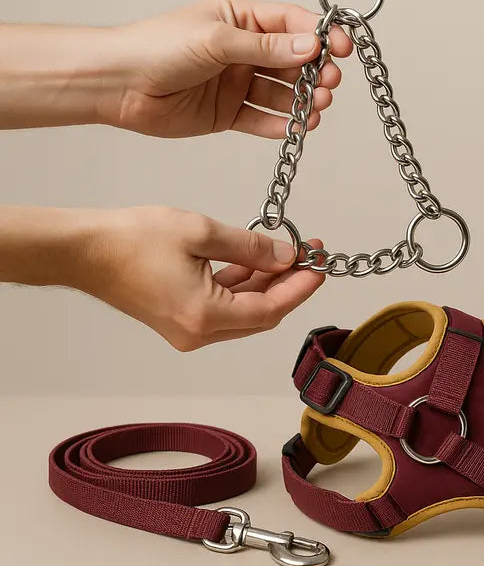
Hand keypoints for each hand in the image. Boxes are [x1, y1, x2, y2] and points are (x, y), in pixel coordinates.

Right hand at [77, 206, 325, 350]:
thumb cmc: (130, 240)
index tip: (319, 265)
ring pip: (243, 311)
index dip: (300, 287)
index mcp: (205, 317)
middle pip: (261, 314)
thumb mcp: (202, 233)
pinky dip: (243, 285)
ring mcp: (187, 330)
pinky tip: (256, 260)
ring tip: (288, 251)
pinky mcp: (179, 319)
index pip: (271, 309)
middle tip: (309, 254)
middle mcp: (197, 333)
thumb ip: (252, 247)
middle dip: (289, 284)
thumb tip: (288, 256)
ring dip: (267, 283)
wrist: (82, 249)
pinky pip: (223, 307)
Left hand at [108, 0, 353, 137]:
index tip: (340, 48)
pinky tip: (298, 126)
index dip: (319, 34)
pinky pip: (263, 119)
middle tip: (328, 82)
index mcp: (239, 19)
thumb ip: (266, 47)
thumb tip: (310, 44)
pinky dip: (282, 124)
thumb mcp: (217, 39)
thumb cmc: (155, 48)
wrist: (117, 85)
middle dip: (315, 71)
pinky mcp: (228, 113)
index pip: (290, 24)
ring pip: (282, 93)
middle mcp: (242, 51)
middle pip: (292, 61)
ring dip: (303, 100)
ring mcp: (236, 83)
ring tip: (317, 107)